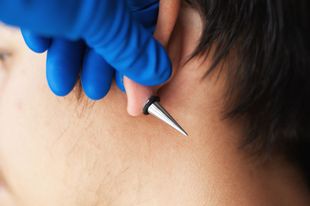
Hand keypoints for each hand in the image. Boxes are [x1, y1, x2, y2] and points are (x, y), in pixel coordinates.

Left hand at [0, 0, 171, 112]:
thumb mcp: (95, 17)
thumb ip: (128, 45)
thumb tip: (158, 73)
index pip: (157, 11)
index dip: (149, 49)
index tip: (136, 83)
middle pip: (119, 22)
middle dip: (105, 61)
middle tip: (97, 90)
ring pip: (87, 22)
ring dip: (74, 56)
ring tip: (62, 84)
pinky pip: (61, 12)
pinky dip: (53, 33)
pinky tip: (43, 46)